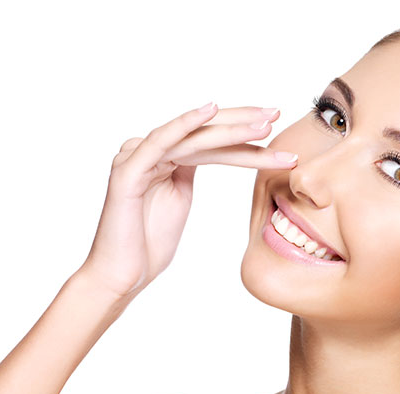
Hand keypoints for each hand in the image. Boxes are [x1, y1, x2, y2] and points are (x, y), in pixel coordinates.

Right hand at [76, 102, 296, 300]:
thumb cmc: (148, 243)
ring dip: (230, 129)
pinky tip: (210, 111)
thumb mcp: (179, 197)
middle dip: (242, 121)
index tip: (276, 123)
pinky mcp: (128, 171)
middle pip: (202, 130)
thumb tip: (215, 150)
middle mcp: (149, 150)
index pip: (208, 137)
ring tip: (264, 126)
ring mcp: (136, 157)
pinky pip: (161, 141)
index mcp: (163, 156)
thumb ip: (189, 170)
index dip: (241, 130)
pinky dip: (185, 124)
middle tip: (277, 113)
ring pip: (191, 137)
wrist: (122, 275)